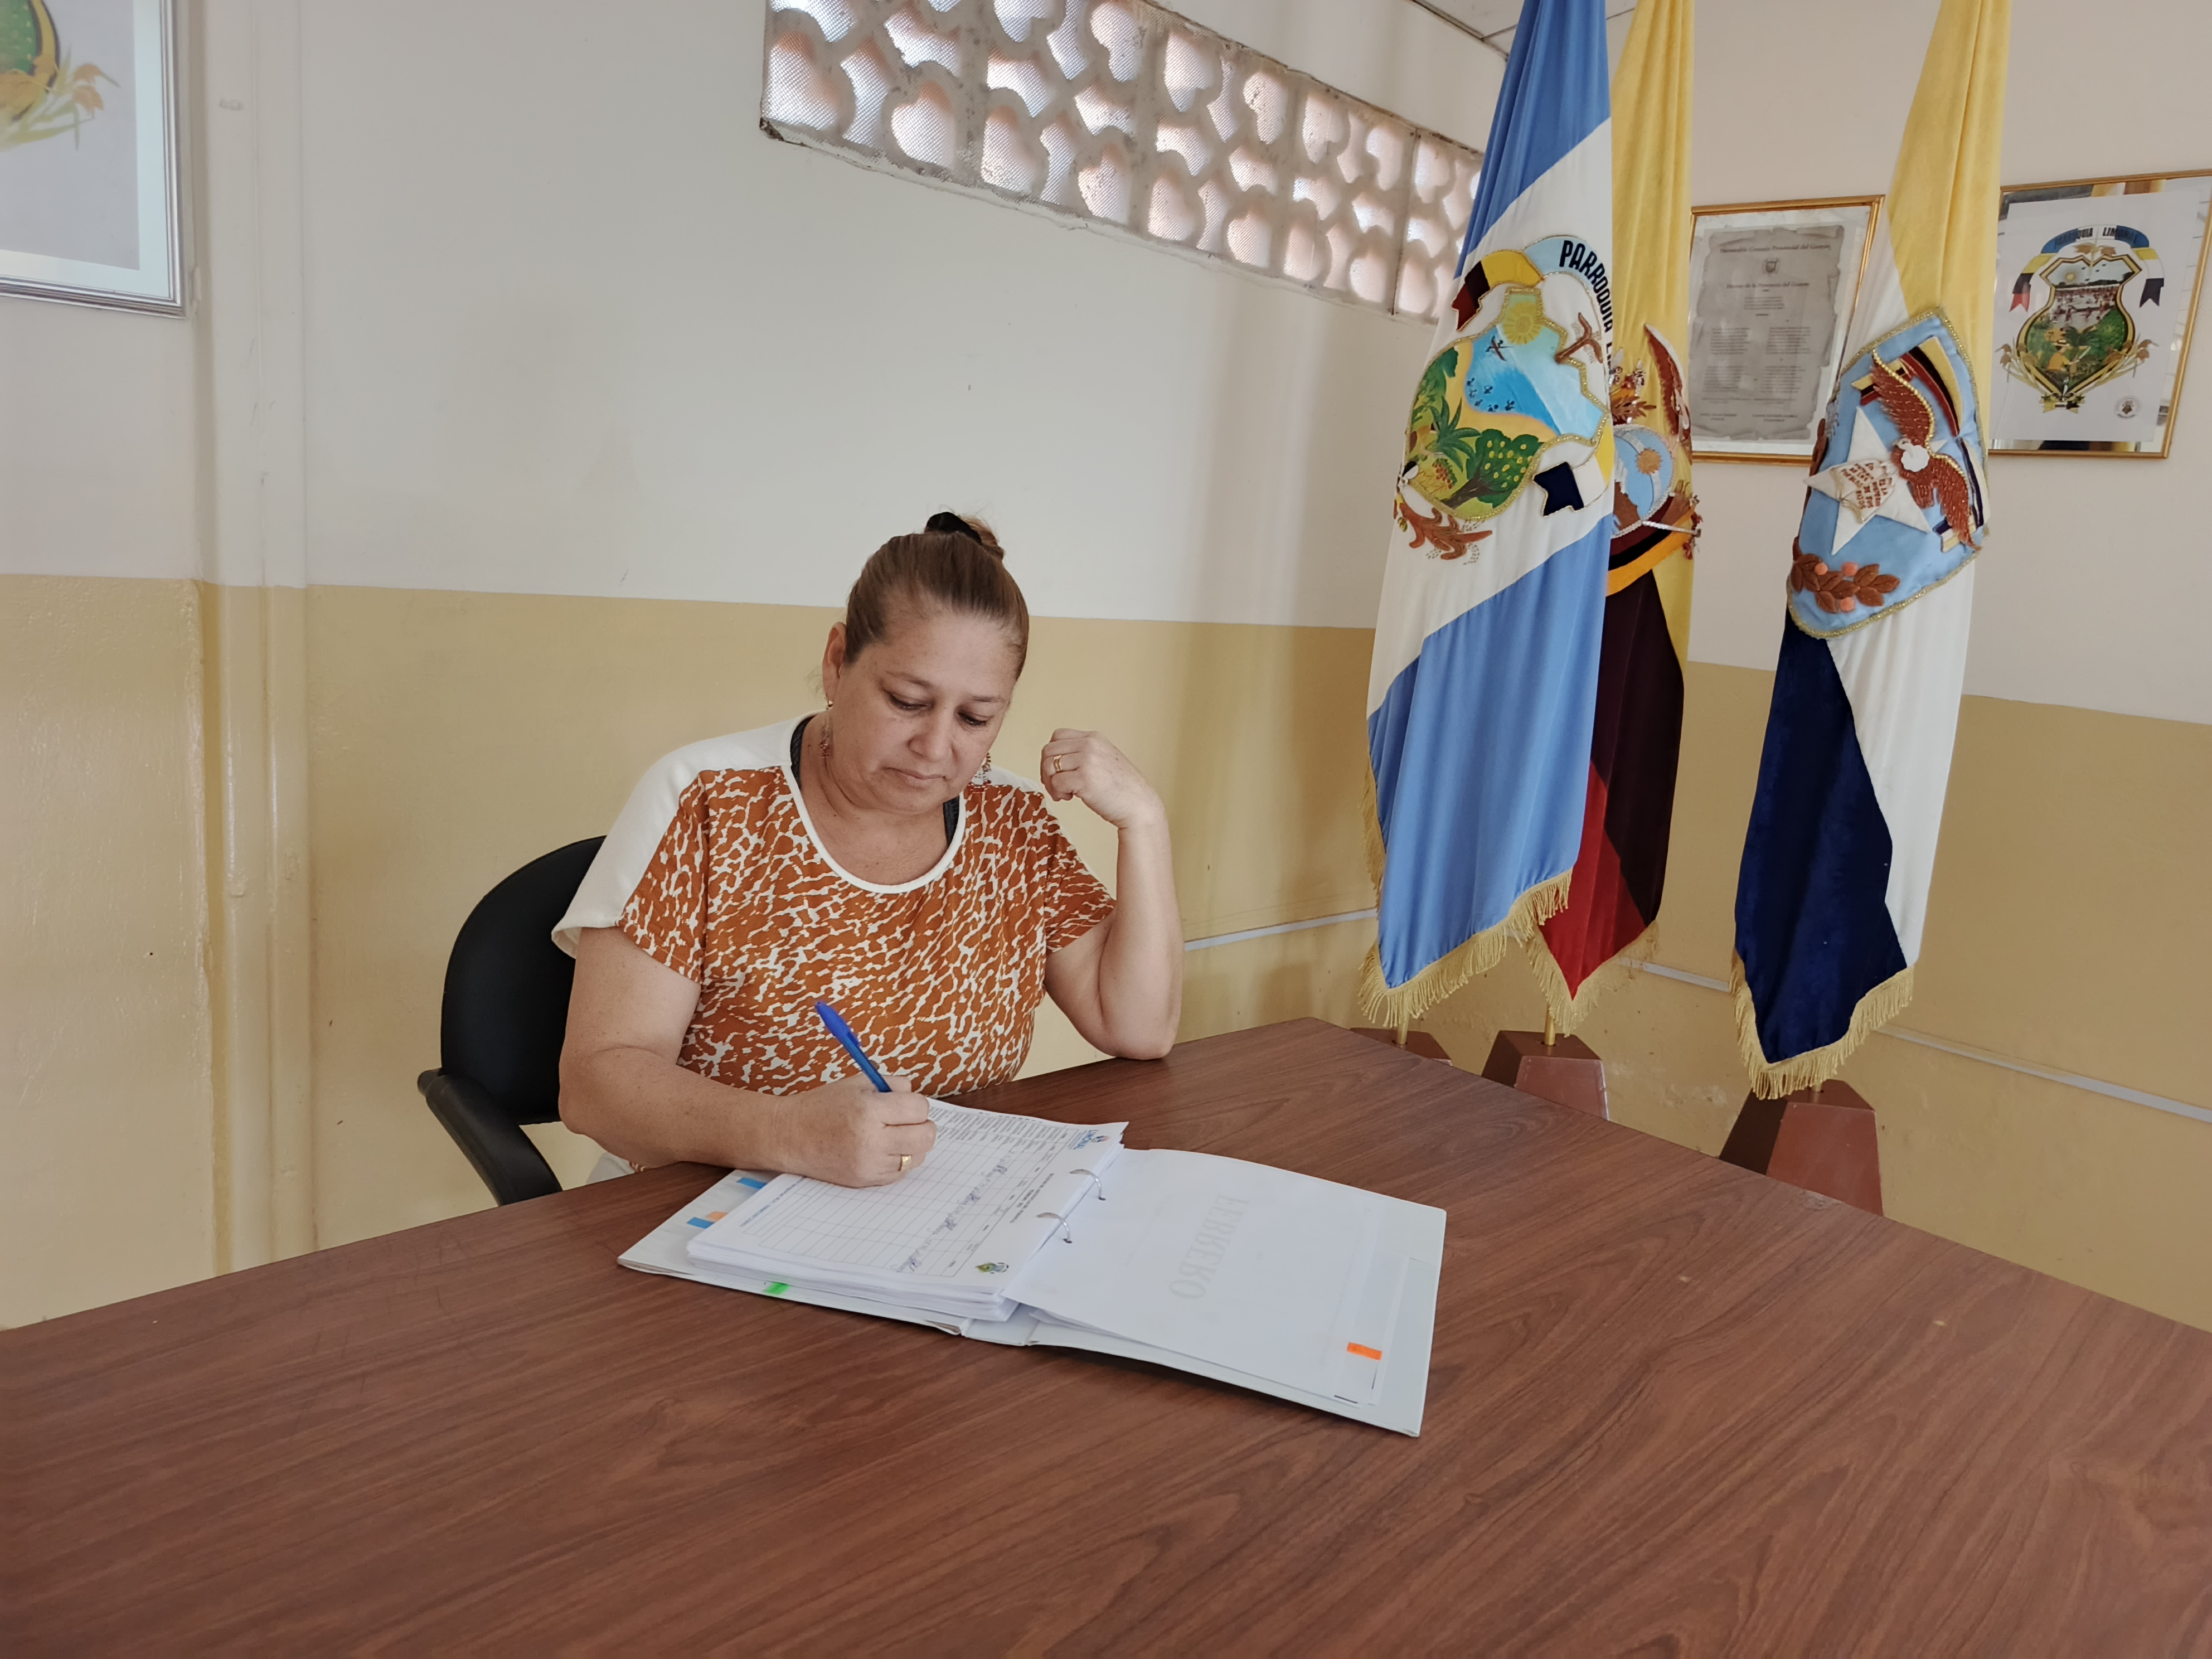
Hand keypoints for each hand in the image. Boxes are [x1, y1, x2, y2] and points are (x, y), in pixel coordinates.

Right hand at [773, 1070, 936, 1186]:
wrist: (790, 1136)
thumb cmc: (822, 1107)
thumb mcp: (857, 1083)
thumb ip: (892, 1085)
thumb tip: (917, 1096)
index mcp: (869, 1110)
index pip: (919, 1109)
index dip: (916, 1105)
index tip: (906, 1104)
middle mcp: (871, 1140)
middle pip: (925, 1137)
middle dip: (922, 1125)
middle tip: (908, 1121)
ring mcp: (869, 1164)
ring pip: (917, 1157)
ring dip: (911, 1145)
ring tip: (893, 1135)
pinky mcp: (865, 1180)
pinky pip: (900, 1173)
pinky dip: (898, 1161)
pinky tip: (882, 1149)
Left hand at [1040, 729, 1163, 831]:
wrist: (1139, 805)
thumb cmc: (1122, 788)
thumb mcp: (1104, 759)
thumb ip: (1083, 754)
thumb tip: (1055, 760)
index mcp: (1094, 738)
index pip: (1058, 736)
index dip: (1052, 754)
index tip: (1056, 770)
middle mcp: (1090, 744)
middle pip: (1049, 750)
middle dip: (1046, 770)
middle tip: (1056, 786)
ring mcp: (1087, 760)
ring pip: (1049, 766)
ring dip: (1051, 783)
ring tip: (1064, 794)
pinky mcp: (1084, 778)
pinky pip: (1056, 782)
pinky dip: (1057, 793)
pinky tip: (1069, 798)